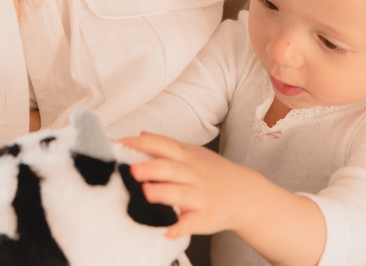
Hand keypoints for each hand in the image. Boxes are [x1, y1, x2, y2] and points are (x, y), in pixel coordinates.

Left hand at [119, 131, 265, 238]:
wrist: (246, 194)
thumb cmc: (214, 173)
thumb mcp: (192, 153)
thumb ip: (166, 145)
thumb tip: (140, 135)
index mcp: (186, 157)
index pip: (162, 145)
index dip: (140, 144)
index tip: (119, 144)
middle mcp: (192, 174)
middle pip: (170, 168)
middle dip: (151, 168)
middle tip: (132, 169)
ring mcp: (199, 196)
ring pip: (180, 194)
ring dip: (163, 193)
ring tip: (147, 193)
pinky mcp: (205, 217)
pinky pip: (192, 222)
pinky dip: (180, 227)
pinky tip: (168, 231)